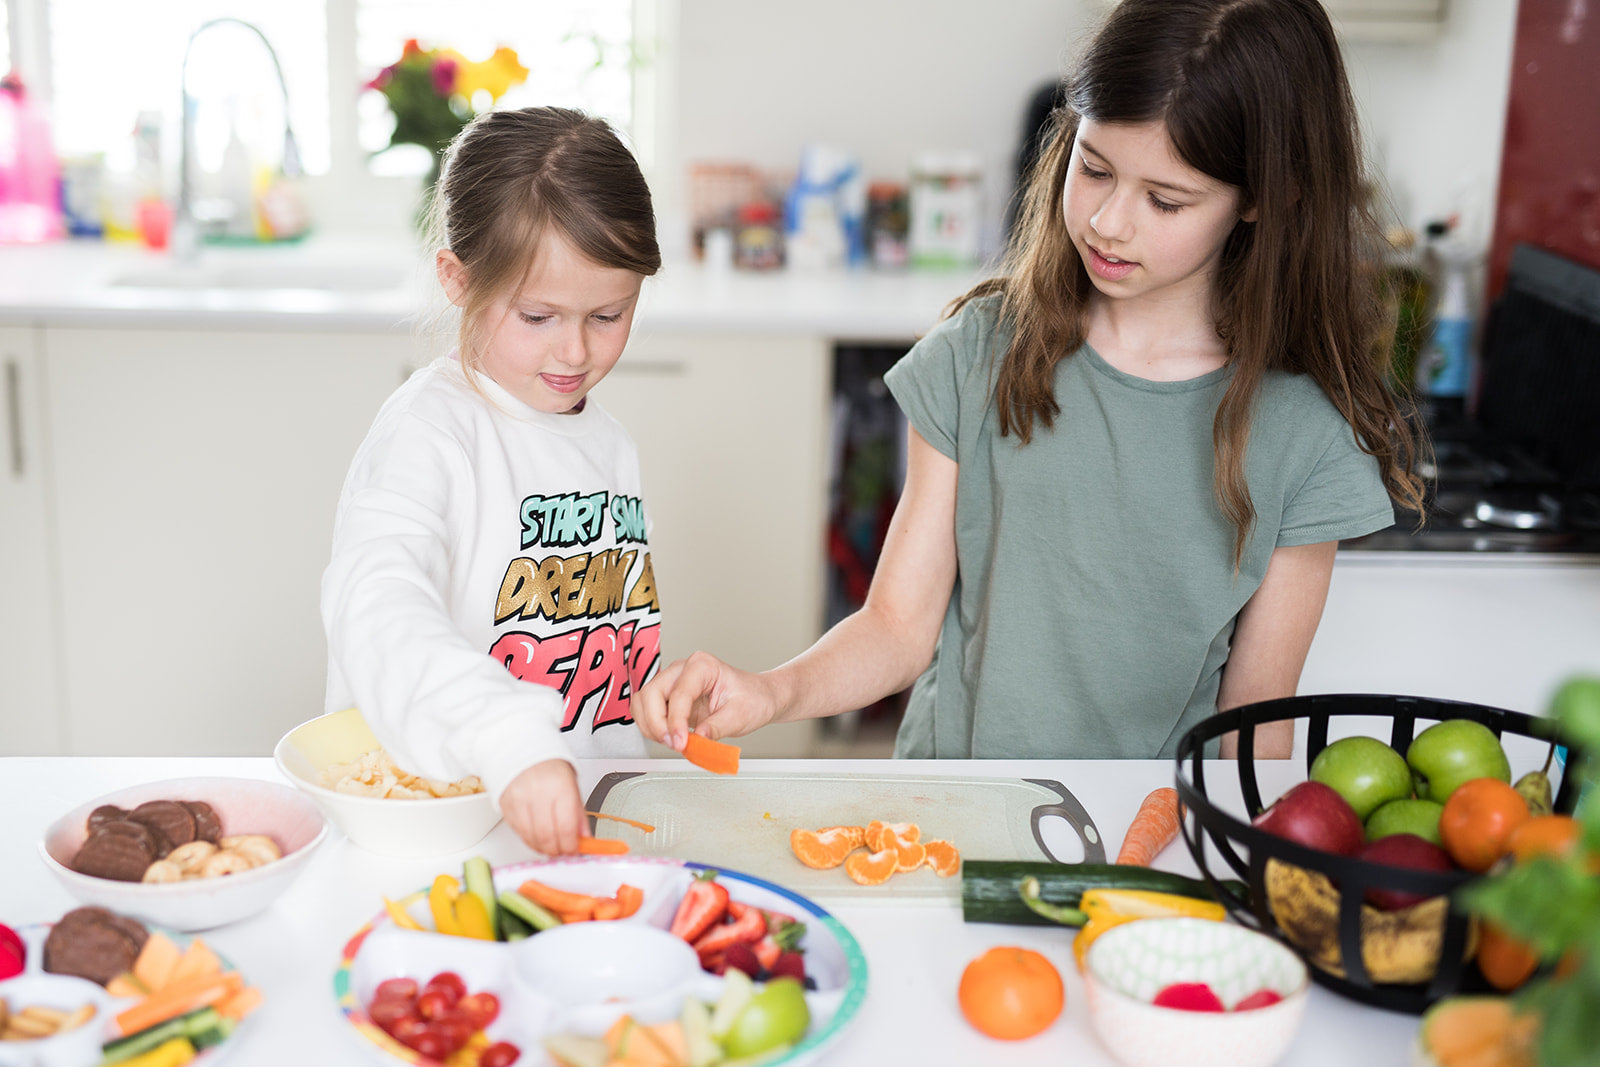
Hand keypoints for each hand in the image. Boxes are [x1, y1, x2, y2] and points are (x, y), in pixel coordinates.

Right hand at [498, 759, 585, 854]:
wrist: (521, 749)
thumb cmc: (549, 765)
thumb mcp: (572, 785)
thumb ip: (578, 814)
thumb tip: (585, 837)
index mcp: (559, 787)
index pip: (565, 827)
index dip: (571, 845)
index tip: (574, 850)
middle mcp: (537, 793)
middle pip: (547, 836)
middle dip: (558, 850)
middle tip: (564, 851)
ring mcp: (519, 800)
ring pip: (531, 838)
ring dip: (543, 848)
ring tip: (552, 846)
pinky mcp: (506, 807)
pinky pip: (519, 833)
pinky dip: (530, 840)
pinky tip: (538, 837)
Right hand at [632, 651, 779, 749]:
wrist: (757, 698)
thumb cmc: (752, 698)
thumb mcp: (740, 715)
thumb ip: (717, 728)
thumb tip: (697, 741)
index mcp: (702, 666)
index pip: (679, 693)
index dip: (676, 721)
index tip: (681, 743)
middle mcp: (682, 670)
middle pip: (651, 693)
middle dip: (657, 723)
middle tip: (675, 744)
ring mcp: (672, 682)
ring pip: (643, 701)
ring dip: (650, 726)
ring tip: (673, 742)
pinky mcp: (668, 698)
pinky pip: (647, 711)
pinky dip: (652, 727)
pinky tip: (669, 738)